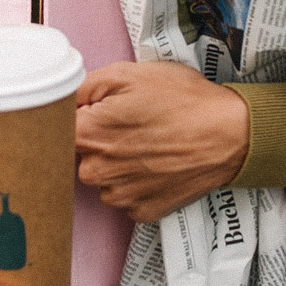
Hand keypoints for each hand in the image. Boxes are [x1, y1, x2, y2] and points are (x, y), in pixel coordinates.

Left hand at [75, 60, 249, 222]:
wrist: (230, 134)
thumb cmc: (182, 100)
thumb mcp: (129, 74)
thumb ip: (84, 86)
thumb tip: (63, 101)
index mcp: (87, 134)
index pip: (55, 130)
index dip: (73, 118)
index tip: (91, 113)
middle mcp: (96, 172)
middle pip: (78, 155)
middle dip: (96, 140)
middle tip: (128, 124)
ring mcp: (120, 196)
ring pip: (102, 178)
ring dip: (115, 164)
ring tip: (147, 143)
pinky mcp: (142, 211)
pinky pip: (125, 197)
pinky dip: (136, 183)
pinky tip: (156, 164)